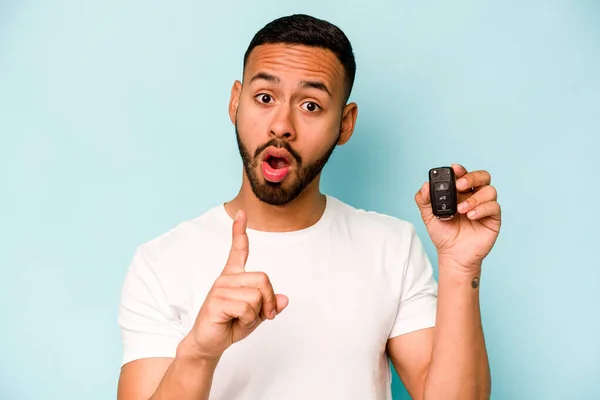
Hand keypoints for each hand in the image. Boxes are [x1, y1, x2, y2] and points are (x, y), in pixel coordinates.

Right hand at [180, 210, 288, 360]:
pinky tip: (234, 321)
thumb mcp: (256, 316)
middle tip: (265, 315)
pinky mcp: (216, 301)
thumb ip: (270, 305)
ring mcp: (220, 288)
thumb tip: (285, 299)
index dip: (239, 231)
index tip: (241, 213)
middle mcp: (226, 278)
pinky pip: (246, 307)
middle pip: (263, 279)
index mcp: (234, 276)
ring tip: (241, 318)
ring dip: (256, 313)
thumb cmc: (231, 326)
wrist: (209, 343)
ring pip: (256, 295)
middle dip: (269, 301)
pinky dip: (248, 319)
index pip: (238, 249)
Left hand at [415, 164, 501, 271]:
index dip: (461, 170)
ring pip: (489, 190)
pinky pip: (494, 207)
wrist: (452, 255)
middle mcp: (474, 196)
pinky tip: (470, 216)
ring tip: (461, 210)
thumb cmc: (443, 234)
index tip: (454, 169)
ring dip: (474, 198)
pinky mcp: (493, 219)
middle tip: (460, 186)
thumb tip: (425, 185)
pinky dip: (482, 209)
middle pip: (482, 177)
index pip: (464, 175)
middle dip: (471, 177)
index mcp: (460, 192)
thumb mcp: (428, 215)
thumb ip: (423, 200)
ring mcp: (485, 207)